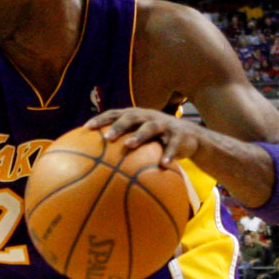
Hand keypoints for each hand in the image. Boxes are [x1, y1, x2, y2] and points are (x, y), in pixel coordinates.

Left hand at [86, 108, 201, 166]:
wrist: (192, 138)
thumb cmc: (159, 140)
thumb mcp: (142, 137)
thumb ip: (124, 143)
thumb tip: (98, 160)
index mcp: (137, 116)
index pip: (115, 113)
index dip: (101, 119)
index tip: (86, 127)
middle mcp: (149, 117)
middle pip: (131, 117)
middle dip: (118, 126)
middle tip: (106, 137)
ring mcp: (165, 125)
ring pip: (150, 127)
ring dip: (139, 135)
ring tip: (129, 145)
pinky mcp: (180, 136)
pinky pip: (173, 145)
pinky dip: (169, 154)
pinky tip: (163, 165)